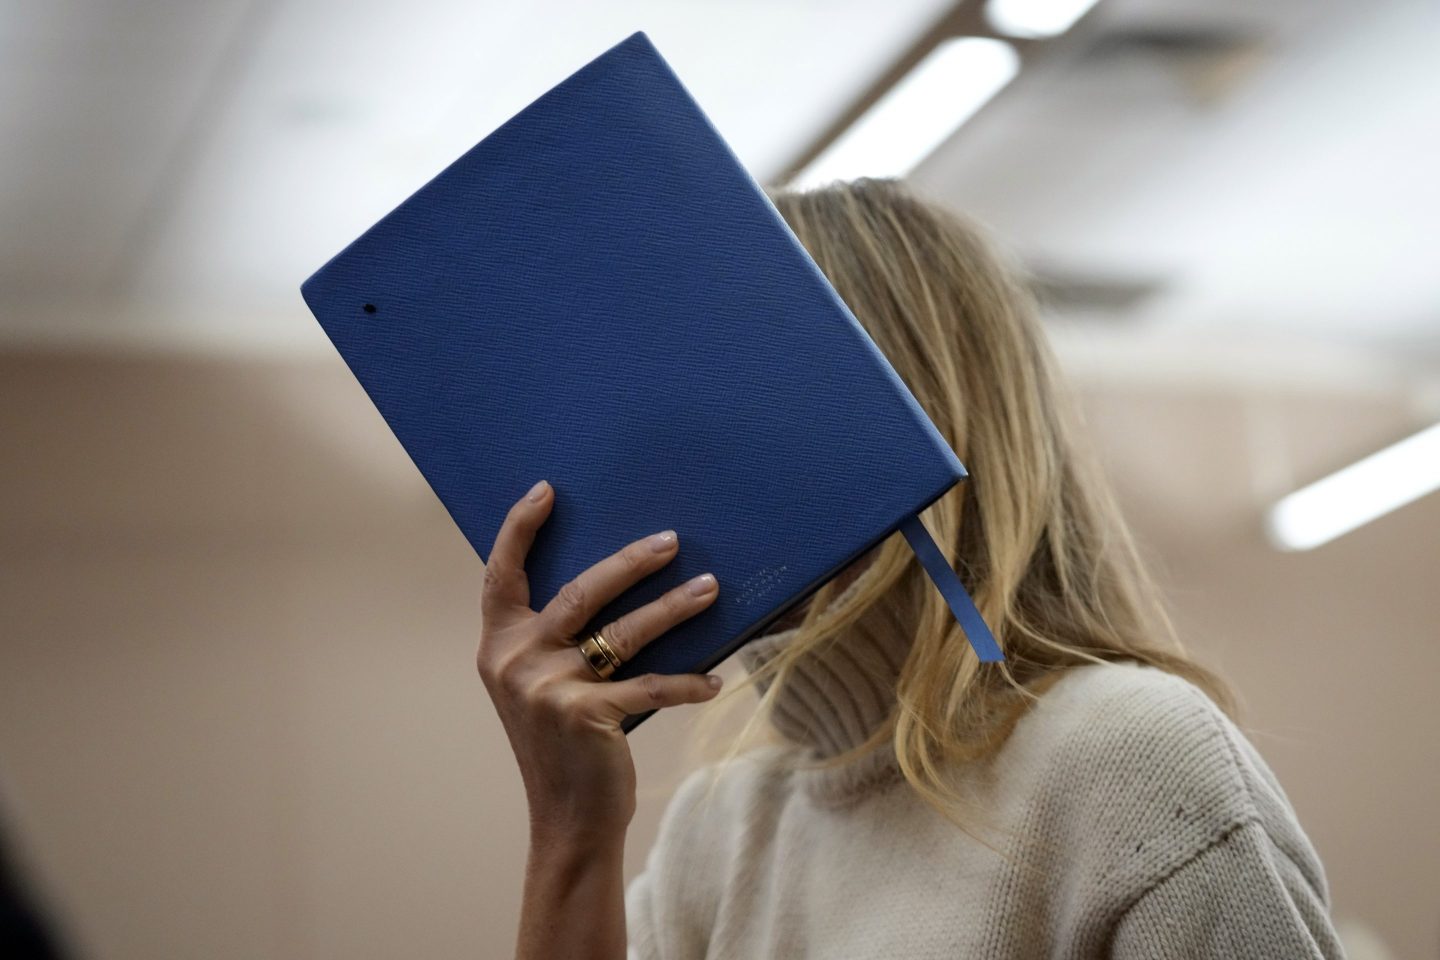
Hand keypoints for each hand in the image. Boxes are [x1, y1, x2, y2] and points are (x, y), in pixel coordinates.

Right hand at [476, 479, 723, 843]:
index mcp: (498, 647)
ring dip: (673, 608)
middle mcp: (515, 662)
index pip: (500, 576)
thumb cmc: (562, 746)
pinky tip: (714, 680)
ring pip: (623, 632)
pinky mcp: (586, 716)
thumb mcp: (537, 688)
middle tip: (671, 540)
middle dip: (630, 562)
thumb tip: (615, 581)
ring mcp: (548, 689)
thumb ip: (552, 642)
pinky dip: (686, 683)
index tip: (545, 490)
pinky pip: (649, 687)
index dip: (519, 529)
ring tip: (710, 588)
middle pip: (579, 592)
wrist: (566, 819)